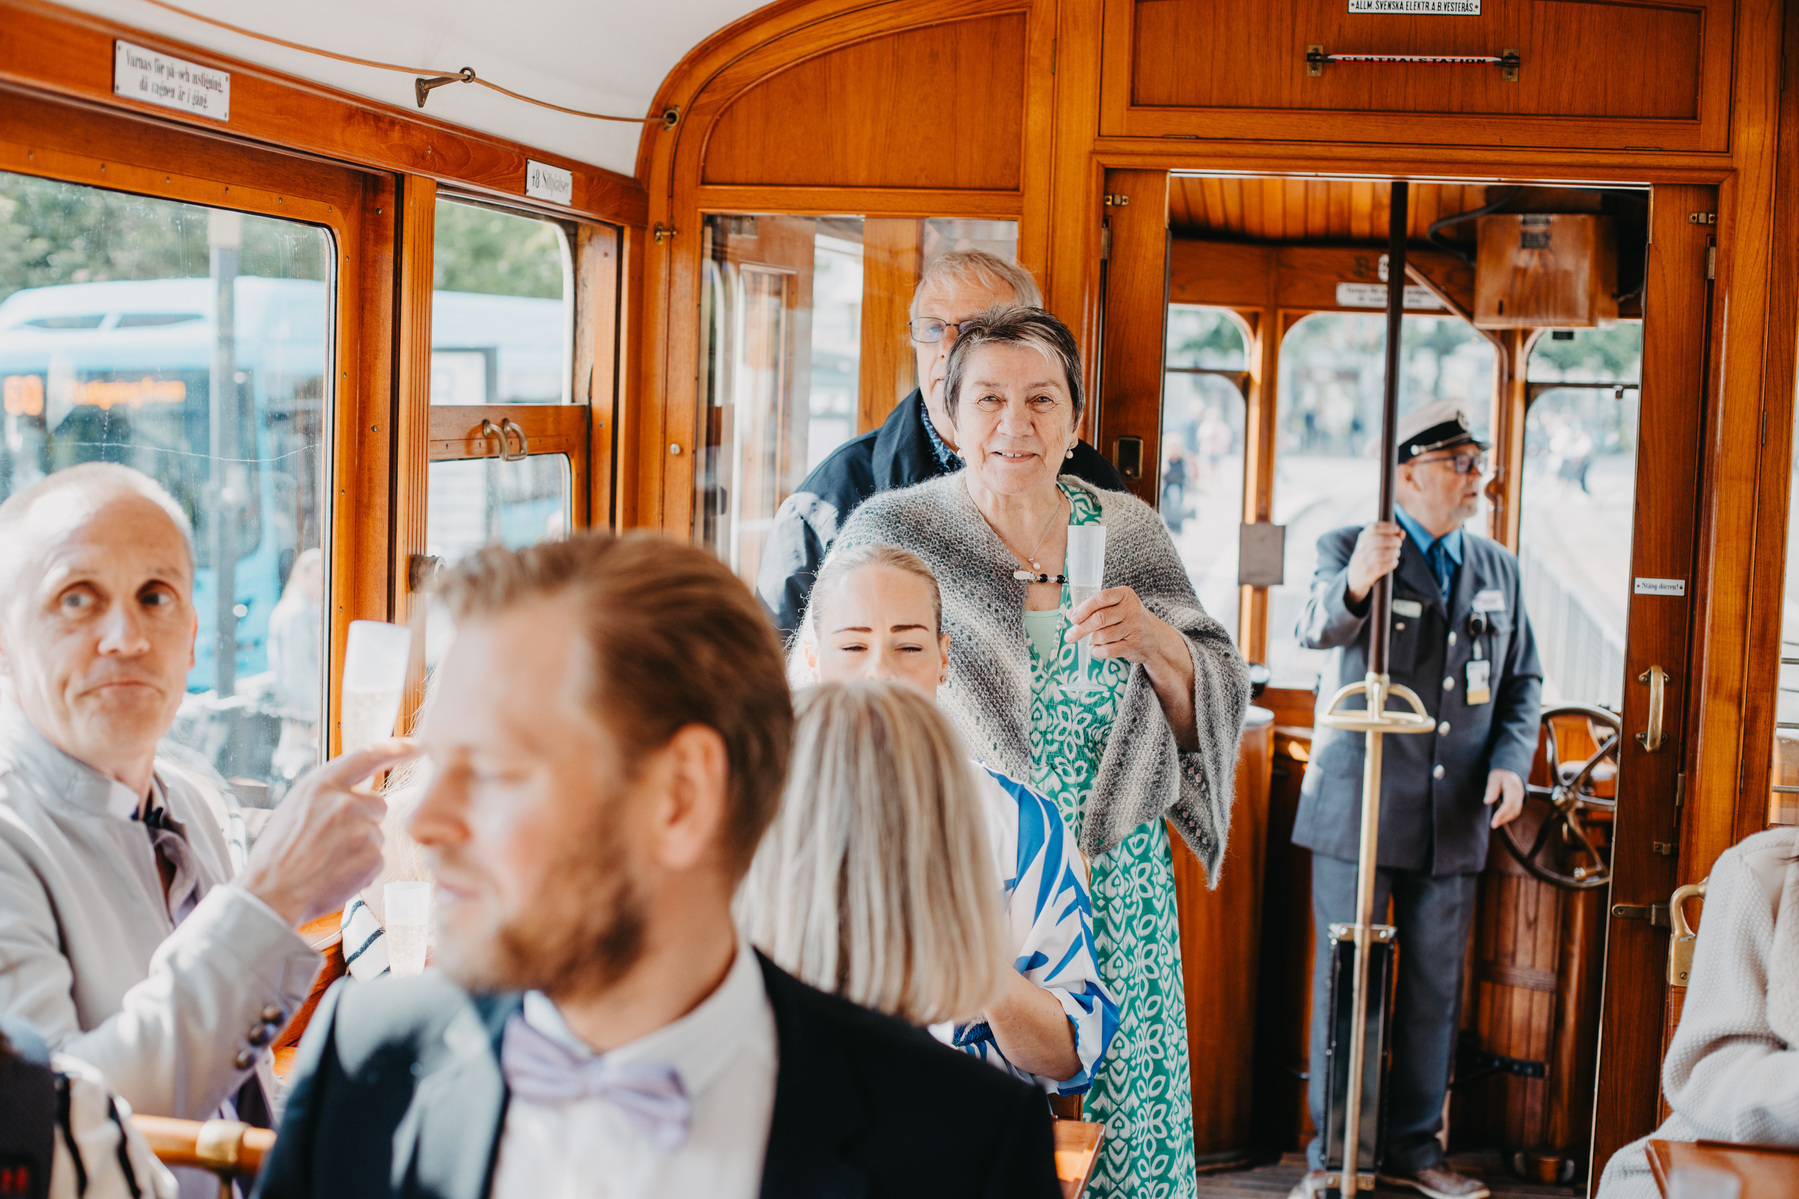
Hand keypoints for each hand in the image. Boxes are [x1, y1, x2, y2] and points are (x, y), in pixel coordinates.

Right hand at [237, 739, 421, 927]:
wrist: (269, 894)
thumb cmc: (277, 854)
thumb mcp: (295, 808)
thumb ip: (327, 795)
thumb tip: (356, 792)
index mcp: (321, 785)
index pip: (367, 756)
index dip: (395, 749)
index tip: (415, 746)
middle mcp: (345, 803)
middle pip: (377, 804)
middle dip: (363, 820)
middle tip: (332, 841)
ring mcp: (362, 830)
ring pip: (376, 834)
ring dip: (360, 846)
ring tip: (327, 861)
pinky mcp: (372, 858)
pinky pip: (376, 859)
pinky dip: (362, 868)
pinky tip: (335, 875)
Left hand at [1065, 586, 1176, 665]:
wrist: (1153, 638)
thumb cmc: (1127, 619)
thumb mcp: (1114, 608)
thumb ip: (1092, 609)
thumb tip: (1070, 614)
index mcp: (1125, 594)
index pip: (1101, 598)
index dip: (1084, 609)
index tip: (1073, 618)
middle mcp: (1132, 609)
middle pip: (1099, 618)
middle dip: (1081, 628)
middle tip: (1070, 635)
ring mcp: (1134, 627)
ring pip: (1102, 636)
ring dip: (1092, 640)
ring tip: (1092, 640)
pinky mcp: (1134, 645)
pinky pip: (1108, 650)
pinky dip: (1097, 651)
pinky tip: (1097, 649)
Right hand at [1345, 521, 1405, 602]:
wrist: (1355, 577)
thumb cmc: (1369, 557)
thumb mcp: (1373, 545)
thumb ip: (1389, 537)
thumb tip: (1402, 532)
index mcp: (1362, 539)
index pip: (1374, 528)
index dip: (1388, 527)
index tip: (1397, 529)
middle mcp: (1361, 549)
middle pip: (1381, 540)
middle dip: (1394, 540)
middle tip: (1398, 543)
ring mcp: (1364, 561)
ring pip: (1384, 553)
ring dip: (1395, 552)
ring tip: (1396, 553)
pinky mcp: (1369, 572)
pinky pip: (1385, 566)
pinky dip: (1393, 563)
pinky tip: (1394, 562)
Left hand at [1484, 768, 1525, 828]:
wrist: (1510, 771)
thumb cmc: (1500, 774)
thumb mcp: (1494, 778)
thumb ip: (1491, 789)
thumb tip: (1487, 802)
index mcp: (1513, 786)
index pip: (1508, 803)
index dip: (1501, 813)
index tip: (1494, 822)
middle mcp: (1519, 793)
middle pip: (1513, 809)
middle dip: (1503, 818)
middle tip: (1493, 825)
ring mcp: (1520, 797)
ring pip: (1516, 812)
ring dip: (1506, 819)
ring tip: (1495, 823)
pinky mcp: (1519, 801)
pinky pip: (1516, 811)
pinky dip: (1508, 816)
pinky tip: (1500, 819)